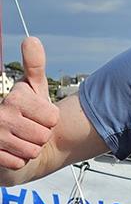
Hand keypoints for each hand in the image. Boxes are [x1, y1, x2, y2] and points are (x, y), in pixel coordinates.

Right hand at [0, 37, 59, 171]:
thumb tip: (31, 40)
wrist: (10, 142)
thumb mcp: (33, 88)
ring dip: (30, 149)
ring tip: (20, 140)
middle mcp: (1, 114)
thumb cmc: (25, 114)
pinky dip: (19, 161)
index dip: (49, 120)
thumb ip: (34, 66)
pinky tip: (12, 152)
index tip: (36, 116)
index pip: (53, 117)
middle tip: (28, 130)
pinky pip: (19, 163)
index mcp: (14, 98)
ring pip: (33, 151)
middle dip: (40, 137)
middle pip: (44, 135)